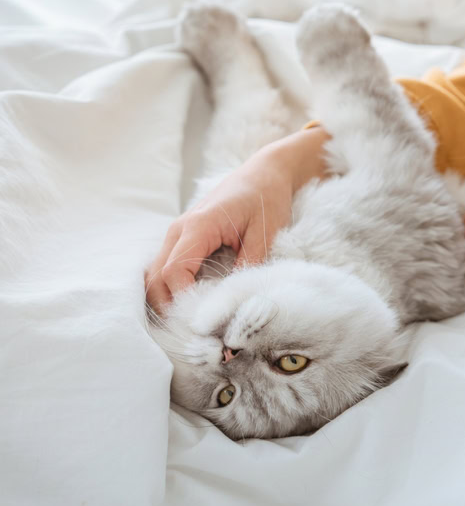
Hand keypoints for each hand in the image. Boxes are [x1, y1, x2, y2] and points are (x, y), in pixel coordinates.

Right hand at [145, 127, 328, 313]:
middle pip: (156, 278)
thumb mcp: (266, 232)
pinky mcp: (184, 238)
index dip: (183, 301)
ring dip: (167, 300)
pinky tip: (190, 305)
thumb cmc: (267, 198)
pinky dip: (171, 288)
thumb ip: (249, 264)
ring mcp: (178, 233)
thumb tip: (236, 299)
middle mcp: (179, 230)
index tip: (204, 320)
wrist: (265, 172)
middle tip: (193, 333)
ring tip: (191, 324)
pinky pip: (167, 267)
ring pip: (156, 275)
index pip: (175, 273)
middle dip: (169, 308)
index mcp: (198, 227)